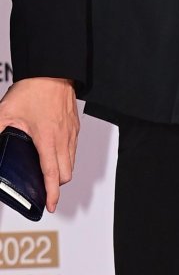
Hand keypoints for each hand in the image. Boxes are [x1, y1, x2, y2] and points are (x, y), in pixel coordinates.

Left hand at [0, 78, 79, 212]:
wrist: (52, 69)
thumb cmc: (33, 88)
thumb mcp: (5, 111)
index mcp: (47, 139)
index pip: (53, 174)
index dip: (52, 194)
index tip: (50, 205)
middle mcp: (63, 138)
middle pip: (66, 173)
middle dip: (57, 184)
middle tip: (44, 187)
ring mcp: (71, 131)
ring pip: (72, 161)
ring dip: (63, 170)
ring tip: (48, 172)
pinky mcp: (75, 124)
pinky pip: (74, 147)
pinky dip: (67, 155)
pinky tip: (54, 150)